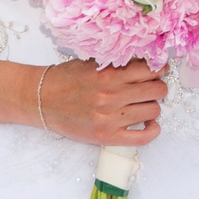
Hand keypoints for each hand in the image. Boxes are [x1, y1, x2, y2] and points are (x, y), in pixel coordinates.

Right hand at [35, 59, 165, 145]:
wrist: (40, 100)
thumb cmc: (65, 79)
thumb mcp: (92, 62)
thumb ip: (118, 62)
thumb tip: (149, 61)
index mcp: (109, 75)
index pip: (151, 70)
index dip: (158, 69)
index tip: (158, 70)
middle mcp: (111, 97)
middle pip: (157, 90)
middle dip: (157, 86)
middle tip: (150, 87)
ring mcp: (109, 119)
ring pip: (153, 110)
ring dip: (152, 106)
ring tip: (142, 103)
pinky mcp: (106, 137)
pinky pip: (143, 137)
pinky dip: (152, 130)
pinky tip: (148, 123)